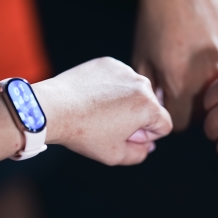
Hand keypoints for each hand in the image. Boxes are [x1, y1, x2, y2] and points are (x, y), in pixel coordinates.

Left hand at [33, 57, 172, 164]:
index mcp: (148, 107)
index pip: (164, 125)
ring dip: (124, 102)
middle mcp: (141, 84)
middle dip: (136, 119)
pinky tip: (93, 98)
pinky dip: (110, 88)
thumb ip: (140, 154)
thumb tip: (147, 145)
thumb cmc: (84, 133)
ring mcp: (124, 70)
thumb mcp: (115, 155)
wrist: (54, 108)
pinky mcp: (108, 63)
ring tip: (99, 112)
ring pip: (134, 91)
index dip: (147, 136)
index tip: (125, 136)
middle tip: (110, 126)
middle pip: (150, 107)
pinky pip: (118, 79)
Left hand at [133, 0, 217, 130]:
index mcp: (179, 82)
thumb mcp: (142, 58)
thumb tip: (160, 111)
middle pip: (205, 115)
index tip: (170, 107)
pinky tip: (212, 62)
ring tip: (198, 75)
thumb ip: (152, 91)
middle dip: (192, 109)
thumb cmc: (154, 19)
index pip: (180, 124)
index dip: (172, 119)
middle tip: (184, 91)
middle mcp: (207, 77)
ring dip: (211, 93)